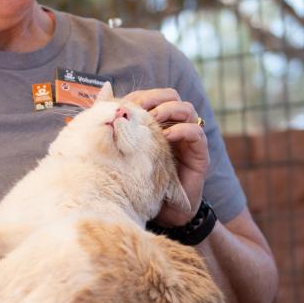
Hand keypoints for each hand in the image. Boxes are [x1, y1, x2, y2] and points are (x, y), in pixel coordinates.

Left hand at [122, 88, 209, 226]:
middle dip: (155, 98)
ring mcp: (187, 139)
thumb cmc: (139, 182)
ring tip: (153, 120)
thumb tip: (104, 89)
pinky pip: (196, 133)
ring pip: (186, 109)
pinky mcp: (199, 154)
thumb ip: (114, 122)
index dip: (140, 96)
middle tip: (140, 109)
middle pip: (171, 96)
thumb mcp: (122, 151)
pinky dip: (182, 130)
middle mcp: (173, 126)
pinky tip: (167, 136)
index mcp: (155, 123)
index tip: (124, 105)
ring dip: (169, 110)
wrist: (161, 213)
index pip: (152, 96)